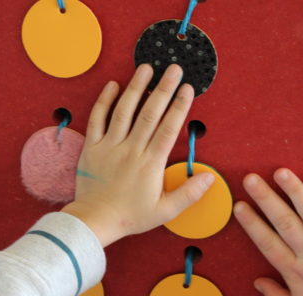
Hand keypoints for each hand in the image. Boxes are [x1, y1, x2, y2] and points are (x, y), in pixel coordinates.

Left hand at [62, 64, 214, 246]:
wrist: (96, 220)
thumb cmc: (130, 216)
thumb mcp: (165, 211)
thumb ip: (188, 194)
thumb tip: (210, 178)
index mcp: (150, 164)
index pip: (168, 129)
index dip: (179, 106)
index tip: (187, 88)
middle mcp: (131, 150)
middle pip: (149, 114)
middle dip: (163, 89)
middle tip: (173, 68)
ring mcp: (109, 146)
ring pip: (123, 111)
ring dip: (135, 88)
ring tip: (145, 68)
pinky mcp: (92, 147)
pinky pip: (97, 119)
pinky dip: (104, 101)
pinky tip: (112, 85)